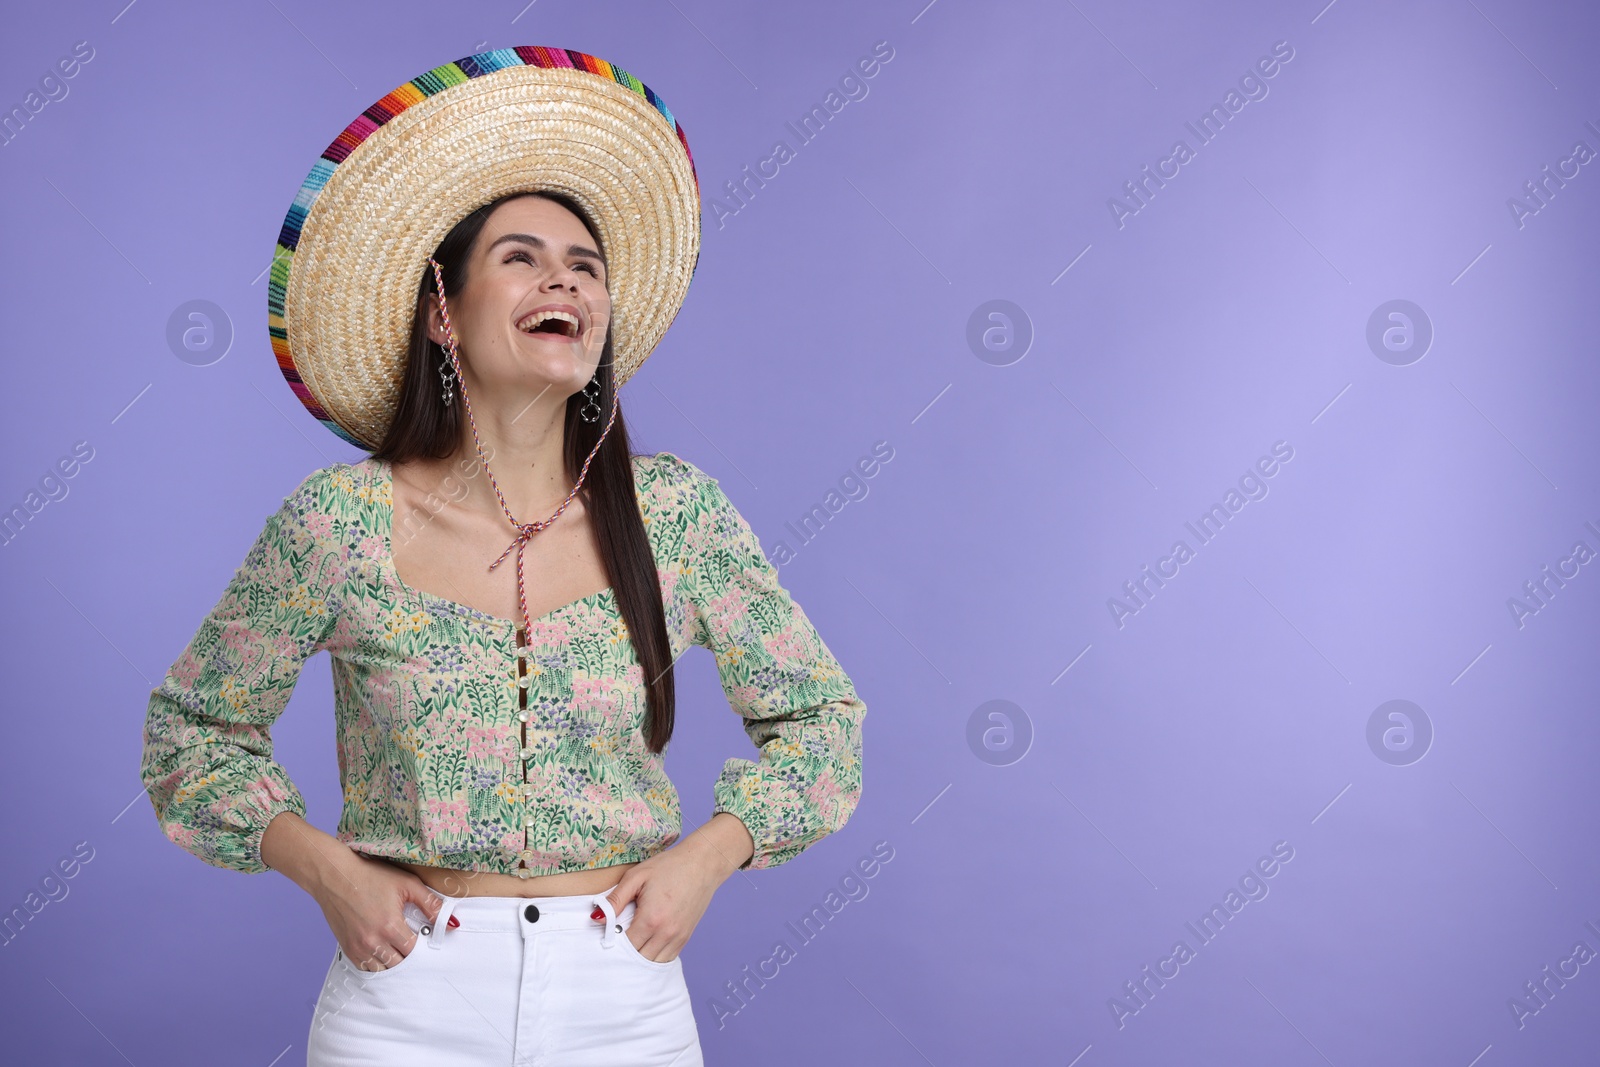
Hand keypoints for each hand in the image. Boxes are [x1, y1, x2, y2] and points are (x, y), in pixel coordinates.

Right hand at [314, 851, 443, 971]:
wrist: (334, 876)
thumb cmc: (371, 876)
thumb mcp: (407, 884)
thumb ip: (431, 904)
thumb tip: (452, 923)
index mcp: (390, 926)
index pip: (414, 952)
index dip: (422, 946)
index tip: (424, 937)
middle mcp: (373, 942)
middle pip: (399, 965)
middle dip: (409, 956)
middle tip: (412, 942)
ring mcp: (358, 948)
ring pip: (382, 970)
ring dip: (393, 962)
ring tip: (397, 947)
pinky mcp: (347, 949)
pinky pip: (366, 968)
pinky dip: (377, 964)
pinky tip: (383, 950)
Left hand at [604, 813, 753, 962]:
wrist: (703, 864)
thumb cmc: (669, 866)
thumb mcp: (637, 876)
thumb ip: (615, 900)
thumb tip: (596, 918)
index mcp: (651, 919)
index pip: (624, 947)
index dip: (612, 945)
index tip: (605, 938)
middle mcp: (666, 933)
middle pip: (637, 960)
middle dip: (624, 956)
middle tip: (614, 945)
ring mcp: (678, 938)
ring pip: (652, 963)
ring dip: (639, 959)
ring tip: (629, 948)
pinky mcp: (685, 938)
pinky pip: (666, 959)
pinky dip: (653, 957)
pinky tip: (645, 947)